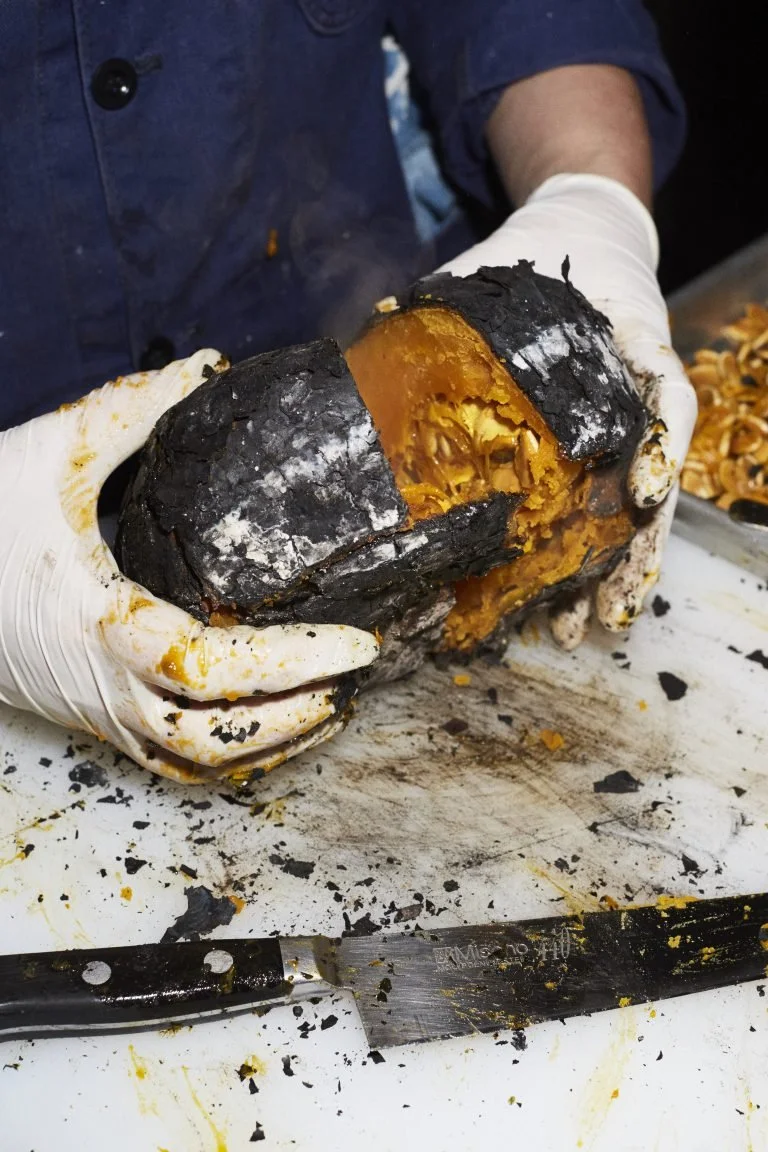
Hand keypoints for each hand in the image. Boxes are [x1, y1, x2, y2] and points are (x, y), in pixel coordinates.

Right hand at [0, 353, 378, 783]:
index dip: (294, 664)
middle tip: (359, 672)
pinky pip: (171, 759)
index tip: (358, 641)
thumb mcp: (45, 452)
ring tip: (333, 700)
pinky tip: (271, 721)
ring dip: (273, 743)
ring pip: (196, 763)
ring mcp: (96, 711)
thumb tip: (204, 365)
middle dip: (301, 713)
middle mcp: (102, 686)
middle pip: (217, 739)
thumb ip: (130, 410)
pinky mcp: (92, 716)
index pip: (213, 670)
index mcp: (98, 625)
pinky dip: (230, 753)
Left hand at [439, 173, 696, 647]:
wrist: (574, 242)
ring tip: (576, 631)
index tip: (636, 493)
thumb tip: (384, 318)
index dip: (657, 445)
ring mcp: (619, 431)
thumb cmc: (537, 255)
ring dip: (604, 575)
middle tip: (601, 614)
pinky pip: (595, 512)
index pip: (663, 393)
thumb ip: (459, 297)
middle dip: (626, 552)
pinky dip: (581, 561)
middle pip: (647, 481)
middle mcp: (633, 397)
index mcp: (626, 342)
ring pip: (626, 514)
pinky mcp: (594, 452)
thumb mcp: (503, 268)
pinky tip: (556, 607)